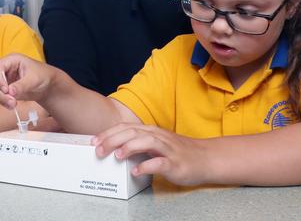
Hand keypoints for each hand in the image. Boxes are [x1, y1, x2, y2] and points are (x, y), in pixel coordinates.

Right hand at [0, 53, 55, 108]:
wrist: (47, 85)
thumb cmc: (43, 76)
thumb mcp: (34, 79)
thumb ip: (22, 85)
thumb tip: (10, 91)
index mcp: (12, 60)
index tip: (6, 90)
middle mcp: (6, 69)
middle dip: (1, 93)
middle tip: (11, 101)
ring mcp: (4, 79)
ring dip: (1, 99)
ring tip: (13, 105)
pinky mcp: (5, 89)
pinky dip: (3, 102)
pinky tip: (11, 106)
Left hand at [91, 123, 208, 185]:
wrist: (206, 158)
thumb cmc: (178, 152)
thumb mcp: (156, 143)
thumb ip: (138, 143)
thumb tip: (115, 147)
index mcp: (151, 131)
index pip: (126, 128)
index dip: (109, 133)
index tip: (94, 141)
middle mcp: (158, 136)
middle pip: (133, 132)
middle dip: (113, 140)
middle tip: (98, 150)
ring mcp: (167, 149)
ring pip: (147, 142)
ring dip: (130, 147)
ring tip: (117, 156)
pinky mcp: (175, 163)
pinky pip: (160, 163)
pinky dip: (147, 166)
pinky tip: (136, 171)